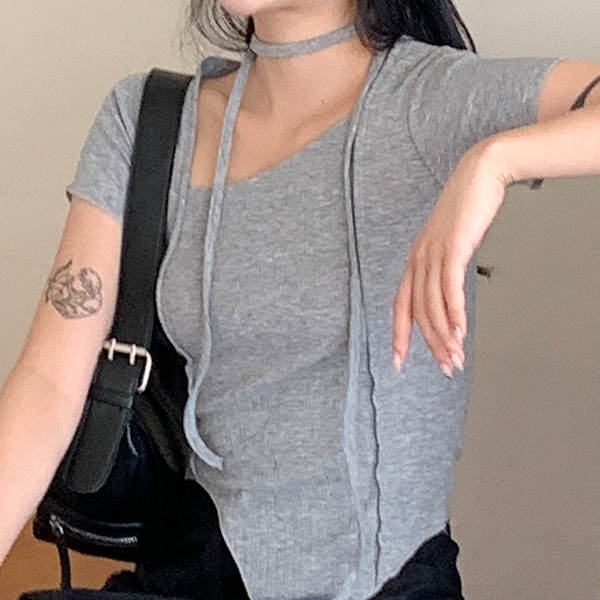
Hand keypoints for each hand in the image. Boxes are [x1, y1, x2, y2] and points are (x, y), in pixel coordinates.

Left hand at [392, 141, 509, 377]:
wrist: (479, 173)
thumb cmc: (466, 209)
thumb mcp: (450, 242)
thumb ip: (444, 267)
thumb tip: (449, 294)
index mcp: (415, 260)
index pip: (400, 305)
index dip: (399, 335)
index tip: (399, 361)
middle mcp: (418, 258)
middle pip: (417, 311)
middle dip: (430, 344)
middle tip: (445, 367)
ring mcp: (433, 252)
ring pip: (432, 304)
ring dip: (445, 335)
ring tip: (455, 357)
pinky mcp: (453, 246)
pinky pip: (449, 287)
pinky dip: (454, 313)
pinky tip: (460, 331)